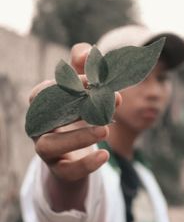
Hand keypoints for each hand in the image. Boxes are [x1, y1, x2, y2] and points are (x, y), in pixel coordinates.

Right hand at [30, 43, 120, 210]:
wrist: (76, 151)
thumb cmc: (78, 115)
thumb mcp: (83, 91)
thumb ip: (84, 70)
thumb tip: (91, 52)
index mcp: (42, 105)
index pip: (45, 92)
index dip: (69, 84)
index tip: (95, 81)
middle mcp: (38, 127)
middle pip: (47, 116)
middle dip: (76, 107)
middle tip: (108, 101)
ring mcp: (45, 150)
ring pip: (50, 145)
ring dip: (77, 136)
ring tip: (105, 129)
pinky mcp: (59, 169)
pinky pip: (67, 170)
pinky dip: (85, 163)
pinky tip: (105, 155)